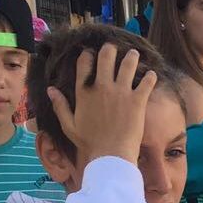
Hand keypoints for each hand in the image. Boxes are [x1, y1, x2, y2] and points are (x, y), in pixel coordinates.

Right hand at [47, 44, 156, 163]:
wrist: (111, 155)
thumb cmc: (89, 142)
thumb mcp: (69, 125)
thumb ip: (60, 105)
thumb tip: (51, 89)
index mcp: (84, 92)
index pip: (84, 64)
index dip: (88, 55)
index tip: (91, 52)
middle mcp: (102, 87)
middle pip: (106, 57)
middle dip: (110, 49)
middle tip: (113, 48)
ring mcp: (121, 92)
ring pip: (128, 64)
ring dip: (131, 57)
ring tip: (134, 54)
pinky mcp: (137, 100)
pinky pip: (146, 82)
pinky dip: (150, 76)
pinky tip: (151, 74)